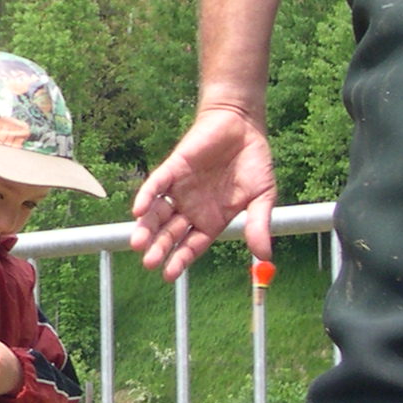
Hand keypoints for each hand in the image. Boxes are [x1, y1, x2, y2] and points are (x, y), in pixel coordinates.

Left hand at [130, 105, 276, 279]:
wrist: (244, 127)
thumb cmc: (253, 164)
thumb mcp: (262, 198)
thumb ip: (258, 225)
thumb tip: (264, 256)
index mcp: (211, 220)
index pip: (191, 245)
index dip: (180, 259)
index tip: (168, 275)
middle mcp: (191, 208)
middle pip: (170, 233)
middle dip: (159, 247)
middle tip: (149, 262)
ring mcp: (180, 189)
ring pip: (158, 212)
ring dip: (147, 227)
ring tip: (138, 243)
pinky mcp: (174, 168)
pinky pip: (157, 183)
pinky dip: (147, 196)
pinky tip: (139, 210)